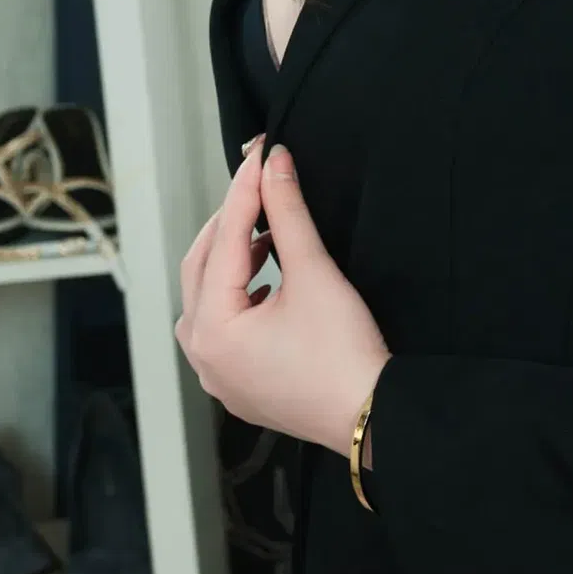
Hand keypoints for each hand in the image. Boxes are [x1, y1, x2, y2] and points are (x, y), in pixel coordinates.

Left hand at [176, 135, 389, 457]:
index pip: (223, 241)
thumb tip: (274, 166)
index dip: (244, 192)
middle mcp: (203, 355)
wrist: (371, 417)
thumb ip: (288, 214)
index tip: (259, 156)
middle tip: (258, 185)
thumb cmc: (343, 355)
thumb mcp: (314, 274)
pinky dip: (238, 295)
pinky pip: (223, 328)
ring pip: (208, 298)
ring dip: (232, 260)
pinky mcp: (238, 384)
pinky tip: (268, 280)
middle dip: (230, 224)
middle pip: (201, 268)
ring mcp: (217, 375)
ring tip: (266, 232)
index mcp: (213, 329)